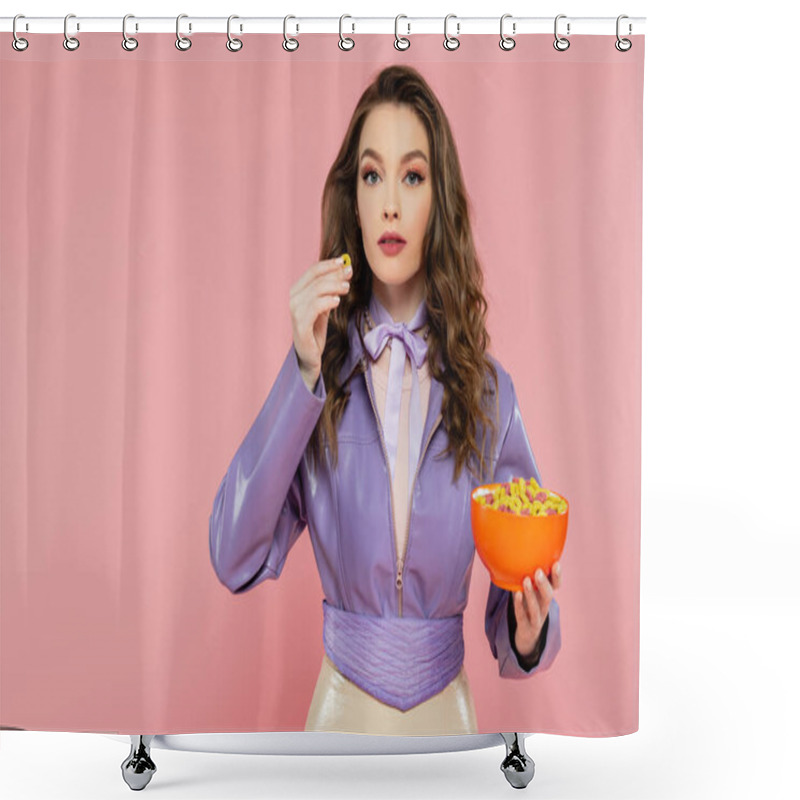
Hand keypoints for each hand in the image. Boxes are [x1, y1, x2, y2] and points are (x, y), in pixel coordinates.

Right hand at [289, 255, 351, 388]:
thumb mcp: (325, 305)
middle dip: (334, 274)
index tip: (345, 262)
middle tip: (349, 275)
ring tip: (346, 289)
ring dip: (334, 286)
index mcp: (297, 291)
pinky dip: (328, 301)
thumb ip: (331, 289)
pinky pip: (315, 307)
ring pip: (316, 290)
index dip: (329, 265)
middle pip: (316, 279)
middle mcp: (293, 299)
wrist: (309, 356)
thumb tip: (345, 268)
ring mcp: (295, 312)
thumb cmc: (316, 329)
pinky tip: (337, 302)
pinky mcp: (301, 326)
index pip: (313, 271)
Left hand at [513, 560, 562, 658]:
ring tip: (526, 580)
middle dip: (544, 584)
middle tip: (538, 571)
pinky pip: (522, 616)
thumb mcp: (532, 592)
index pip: (556, 587)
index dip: (557, 577)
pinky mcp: (525, 627)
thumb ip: (530, 576)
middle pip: (548, 596)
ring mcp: (536, 619)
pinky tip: (515, 594)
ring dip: (531, 594)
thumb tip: (522, 551)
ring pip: (536, 607)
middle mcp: (543, 607)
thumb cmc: (528, 607)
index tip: (556, 563)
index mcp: (546, 597)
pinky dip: (519, 605)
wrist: (527, 635)